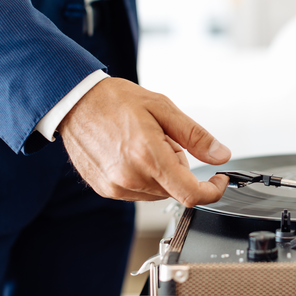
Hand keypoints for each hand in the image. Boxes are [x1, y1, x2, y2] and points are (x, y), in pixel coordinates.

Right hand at [58, 77, 230, 206]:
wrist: (74, 102)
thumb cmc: (115, 100)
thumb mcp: (163, 108)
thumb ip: (195, 136)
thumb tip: (221, 155)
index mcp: (148, 157)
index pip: (191, 194)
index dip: (212, 190)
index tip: (219, 180)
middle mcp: (131, 178)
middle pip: (175, 189)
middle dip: (179, 167)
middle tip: (164, 139)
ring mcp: (116, 187)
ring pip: (157, 191)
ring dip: (160, 172)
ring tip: (142, 143)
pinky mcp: (105, 190)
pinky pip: (138, 191)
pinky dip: (143, 175)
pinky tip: (129, 153)